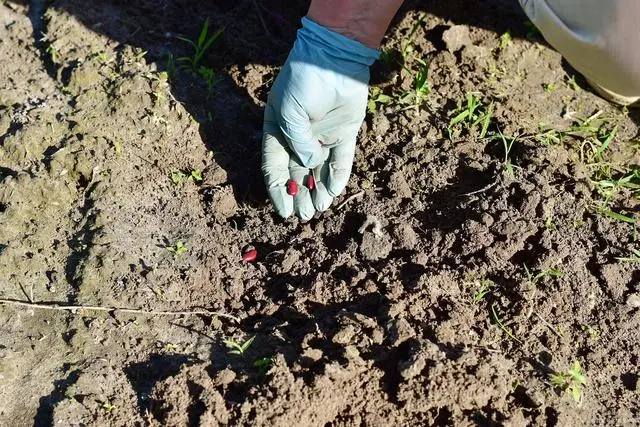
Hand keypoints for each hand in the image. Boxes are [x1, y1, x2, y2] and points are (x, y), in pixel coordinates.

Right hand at [262, 17, 378, 219]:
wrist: (335, 57)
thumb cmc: (304, 81)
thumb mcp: (290, 112)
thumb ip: (297, 143)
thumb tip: (310, 165)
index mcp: (278, 132)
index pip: (274, 168)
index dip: (278, 190)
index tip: (283, 211)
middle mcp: (299, 138)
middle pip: (297, 173)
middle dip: (300, 195)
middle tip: (304, 216)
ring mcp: (323, 137)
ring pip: (319, 171)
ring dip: (317, 191)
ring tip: (318, 210)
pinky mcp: (344, 134)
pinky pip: (341, 161)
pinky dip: (337, 177)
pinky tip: (333, 193)